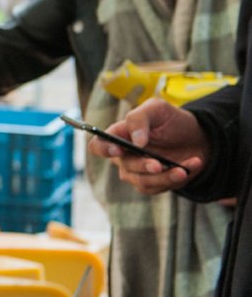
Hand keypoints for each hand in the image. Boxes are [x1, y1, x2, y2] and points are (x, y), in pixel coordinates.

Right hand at [86, 98, 207, 194]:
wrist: (198, 138)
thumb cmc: (172, 121)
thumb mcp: (157, 109)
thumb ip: (139, 119)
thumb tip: (135, 142)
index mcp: (119, 136)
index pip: (98, 146)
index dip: (103, 149)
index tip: (119, 150)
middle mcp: (124, 156)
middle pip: (123, 165)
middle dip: (142, 165)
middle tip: (158, 164)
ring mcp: (137, 172)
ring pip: (141, 181)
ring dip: (163, 177)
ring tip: (182, 169)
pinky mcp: (152, 183)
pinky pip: (157, 188)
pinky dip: (174, 179)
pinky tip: (189, 168)